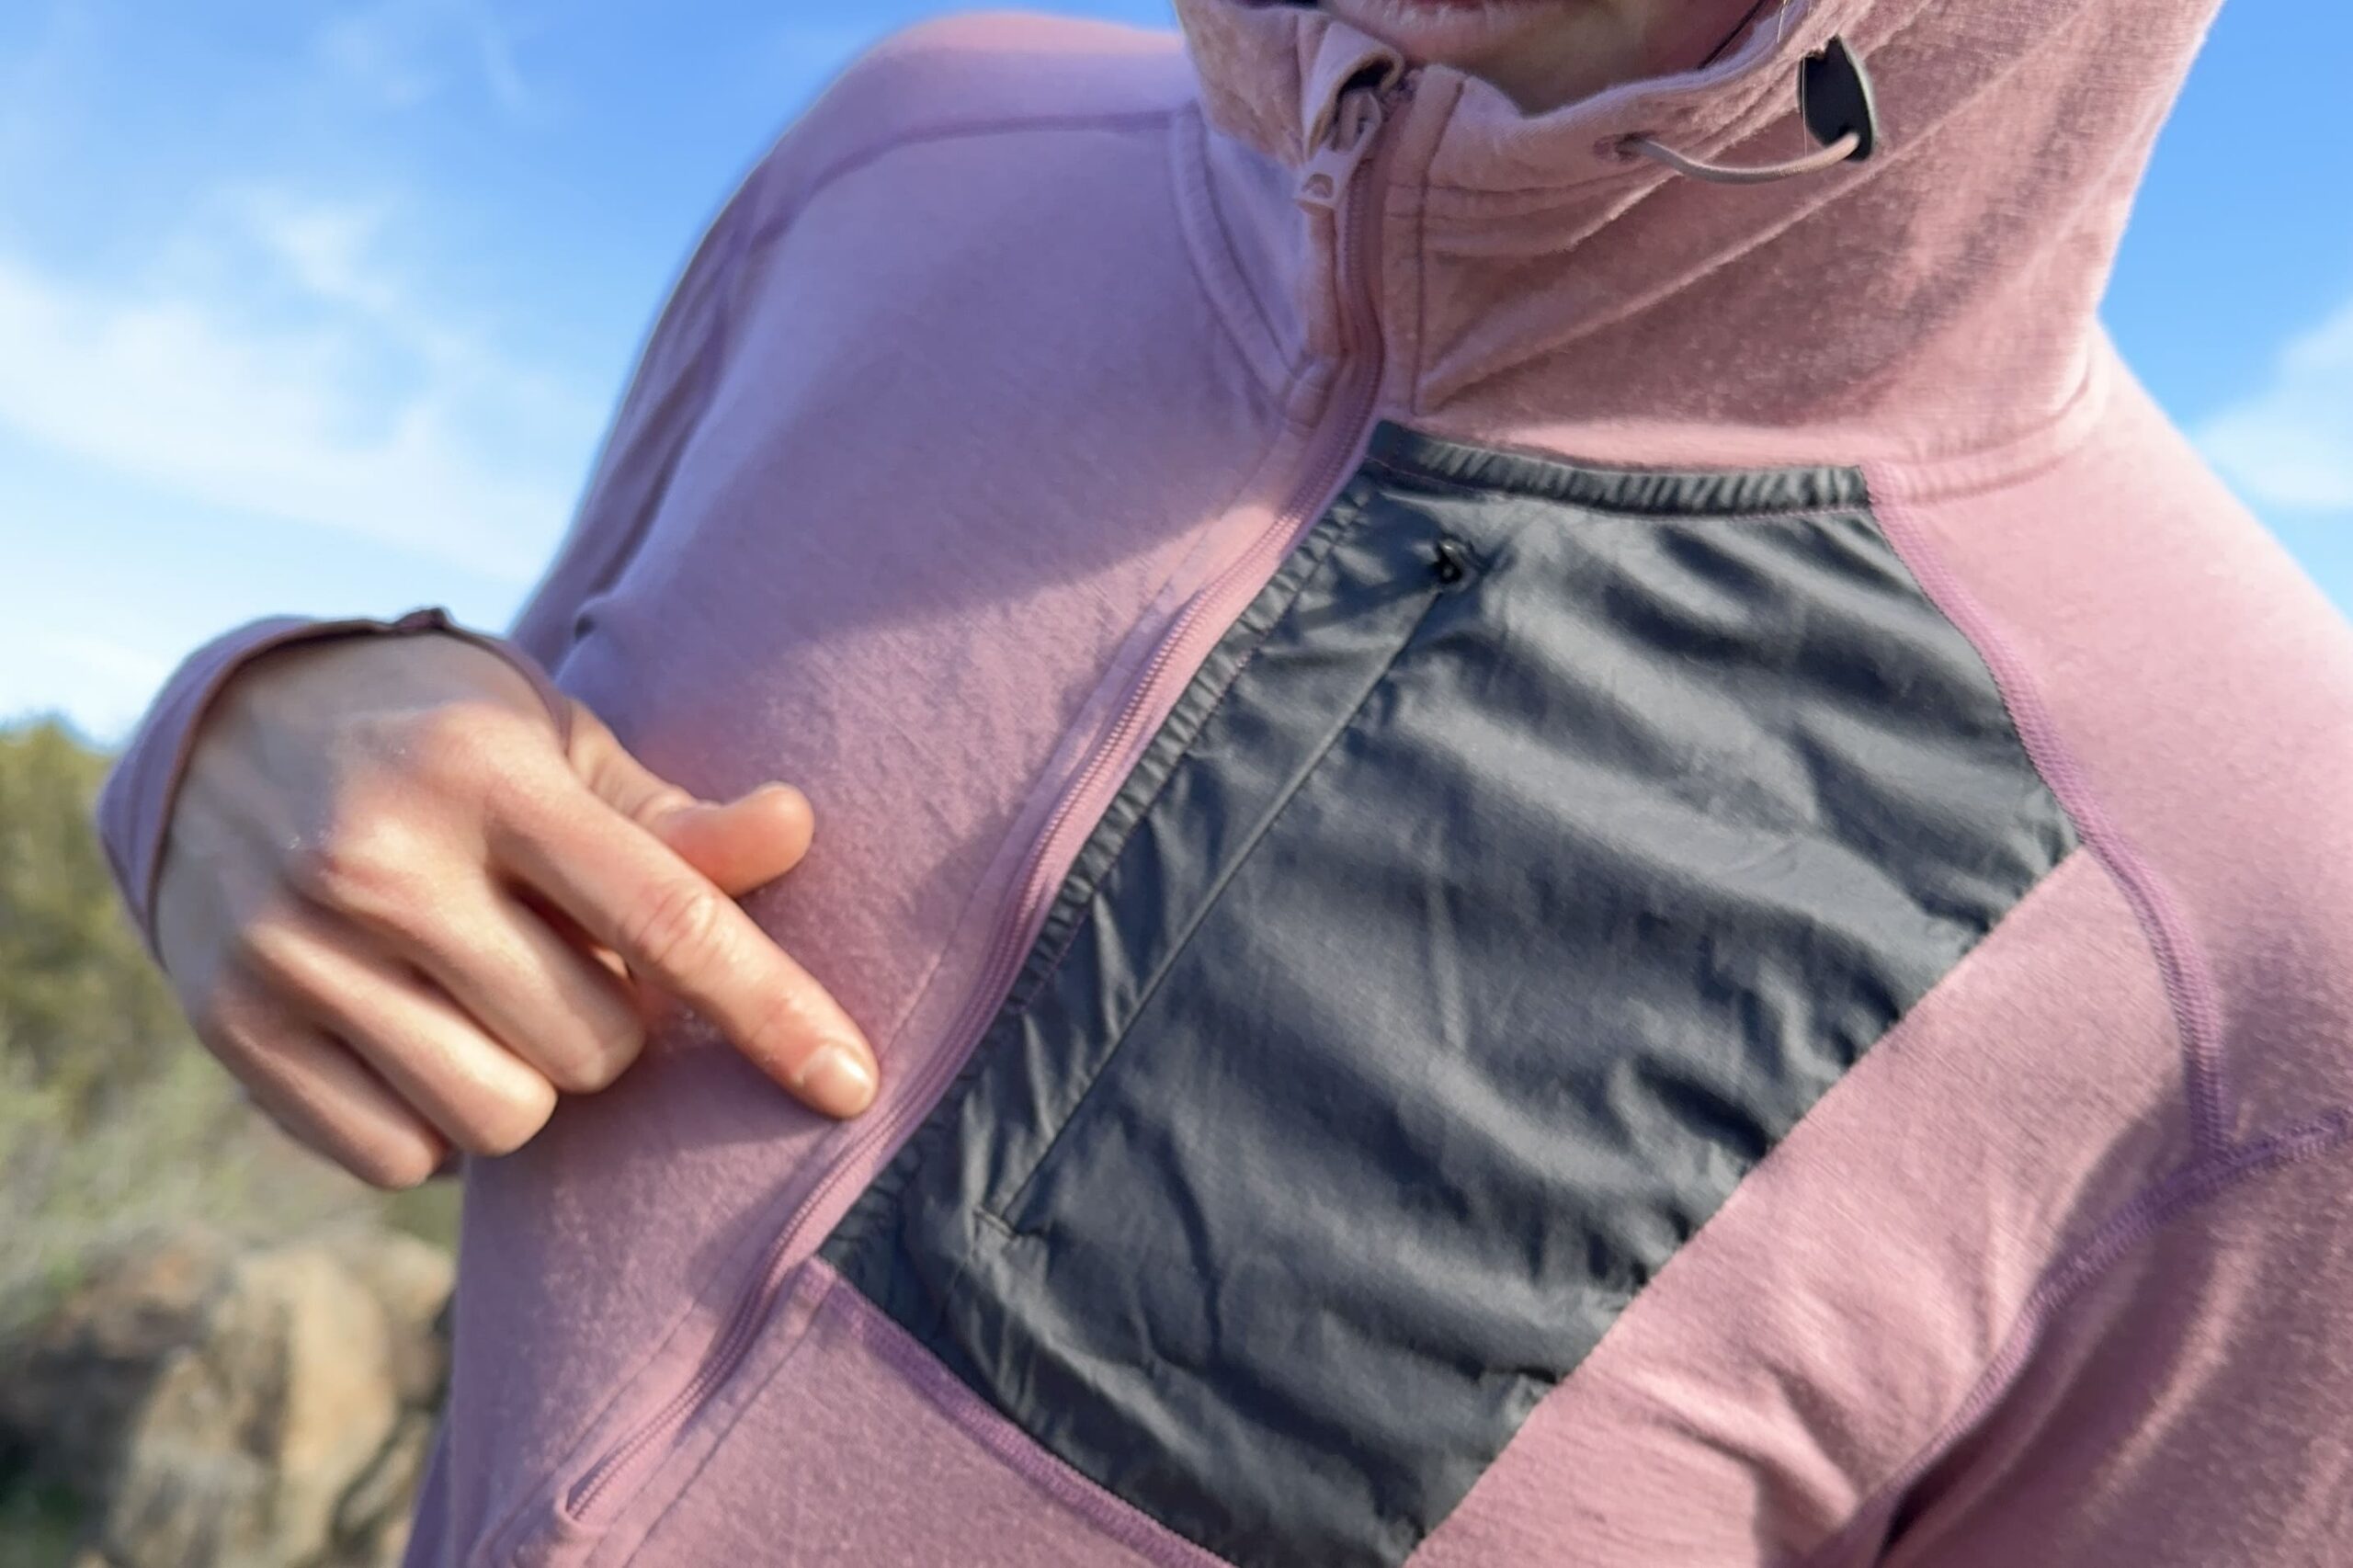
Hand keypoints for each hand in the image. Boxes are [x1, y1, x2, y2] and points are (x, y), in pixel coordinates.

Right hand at [152, 630, 877, 1189]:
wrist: (217, 731)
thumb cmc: (440, 740)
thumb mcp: (556, 744)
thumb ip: (674, 817)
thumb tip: (795, 830)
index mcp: (486, 774)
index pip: (666, 916)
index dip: (773, 1008)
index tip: (853, 1085)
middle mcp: (382, 863)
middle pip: (597, 1047)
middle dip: (616, 1023)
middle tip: (563, 957)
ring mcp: (294, 952)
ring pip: (505, 1118)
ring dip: (531, 1081)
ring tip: (490, 996)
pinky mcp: (234, 1029)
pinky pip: (402, 1159)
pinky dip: (437, 1125)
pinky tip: (418, 1036)